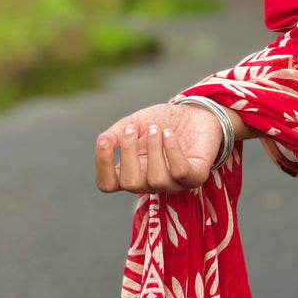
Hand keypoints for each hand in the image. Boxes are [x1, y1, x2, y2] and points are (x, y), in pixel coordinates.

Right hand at [94, 101, 222, 194]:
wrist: (195, 112)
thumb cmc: (162, 121)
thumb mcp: (133, 123)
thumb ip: (115, 134)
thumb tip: (102, 141)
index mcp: (131, 172)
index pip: (107, 184)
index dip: (102, 165)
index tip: (105, 140)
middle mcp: (150, 183)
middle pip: (130, 184)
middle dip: (129, 153)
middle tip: (133, 129)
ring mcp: (174, 183)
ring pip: (157, 180)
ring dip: (153, 150)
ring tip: (157, 130)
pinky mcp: (195, 176)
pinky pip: (180, 173)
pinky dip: (172, 151)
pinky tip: (169, 134)